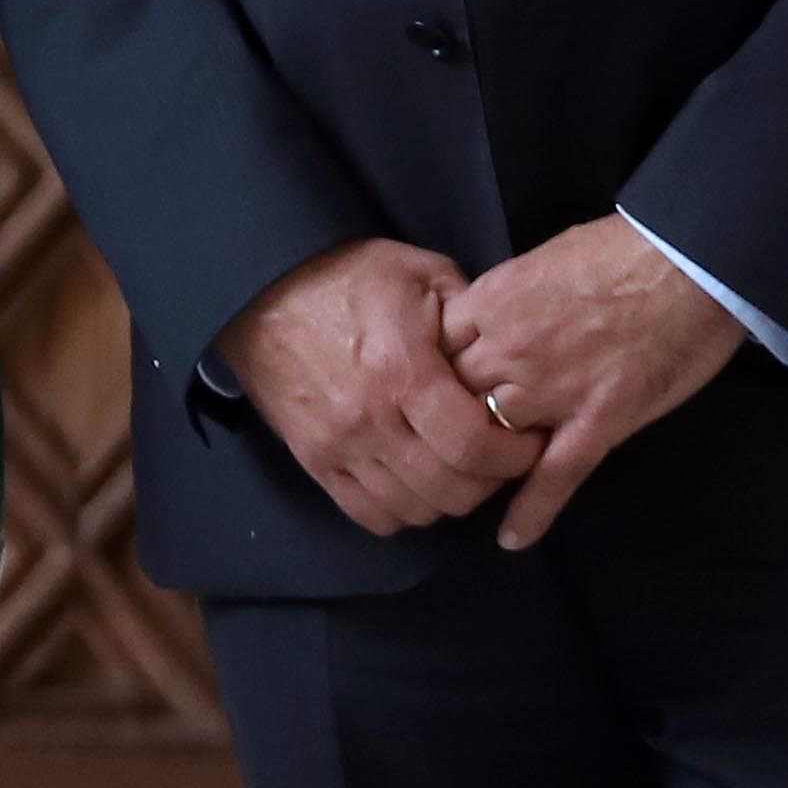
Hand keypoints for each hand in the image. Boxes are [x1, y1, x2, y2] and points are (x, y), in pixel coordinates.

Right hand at [216, 236, 518, 537]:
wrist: (260, 289)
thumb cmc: (348, 277)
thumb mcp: (422, 273)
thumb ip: (472, 315)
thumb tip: (509, 357)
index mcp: (402, 371)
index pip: (474, 446)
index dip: (514, 455)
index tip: (527, 440)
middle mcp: (369, 420)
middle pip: (450, 490)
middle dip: (489, 481)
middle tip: (499, 456)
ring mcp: (336, 446)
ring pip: (414, 509)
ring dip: (447, 498)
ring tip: (457, 468)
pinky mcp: (313, 460)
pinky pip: (370, 514)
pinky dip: (402, 510)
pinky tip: (414, 481)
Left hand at [437, 217, 742, 549]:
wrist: (686, 262)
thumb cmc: (618, 251)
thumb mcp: (537, 262)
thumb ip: (501, 301)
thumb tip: (481, 321)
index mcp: (489, 307)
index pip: (430, 357)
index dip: (425, 380)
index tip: (423, 398)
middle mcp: (508, 352)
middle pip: (451, 403)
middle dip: (444, 426)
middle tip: (438, 451)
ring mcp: (551, 390)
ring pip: (491, 441)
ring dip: (481, 464)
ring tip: (467, 489)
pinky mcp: (598, 420)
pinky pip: (554, 475)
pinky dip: (531, 510)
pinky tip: (511, 539)